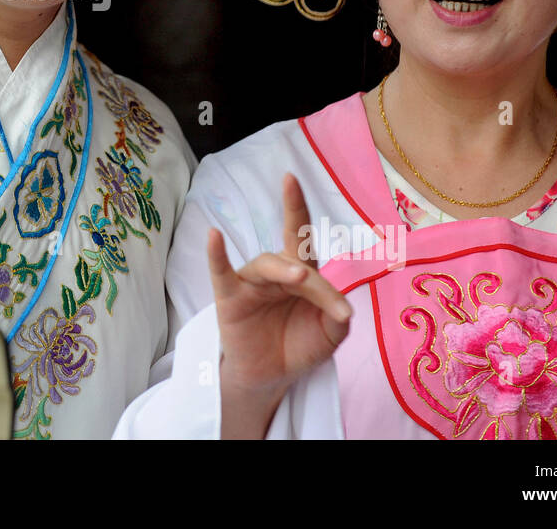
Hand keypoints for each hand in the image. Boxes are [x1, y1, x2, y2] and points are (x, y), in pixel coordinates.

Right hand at [208, 173, 350, 435]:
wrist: (271, 379)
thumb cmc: (298, 347)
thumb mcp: (328, 336)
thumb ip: (338, 321)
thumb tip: (343, 311)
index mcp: (301, 275)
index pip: (301, 238)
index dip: (296, 207)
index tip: (289, 178)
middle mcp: (275, 273)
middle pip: (293, 260)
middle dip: (312, 278)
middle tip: (326, 299)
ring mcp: (250, 283)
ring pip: (266, 266)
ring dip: (284, 271)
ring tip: (300, 280)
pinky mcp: (230, 299)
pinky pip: (221, 273)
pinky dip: (217, 255)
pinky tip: (214, 236)